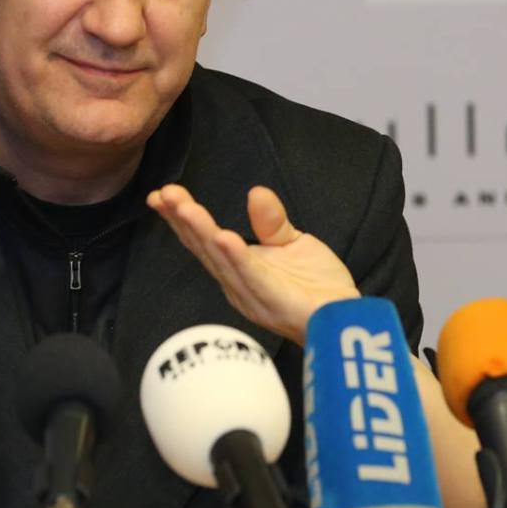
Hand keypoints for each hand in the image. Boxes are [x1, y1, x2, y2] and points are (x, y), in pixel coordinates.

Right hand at [148, 184, 358, 344]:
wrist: (344, 316)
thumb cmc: (315, 285)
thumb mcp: (291, 243)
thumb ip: (270, 221)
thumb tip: (255, 191)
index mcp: (237, 269)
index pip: (203, 240)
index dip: (181, 218)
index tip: (162, 194)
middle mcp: (237, 284)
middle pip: (204, 249)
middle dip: (182, 221)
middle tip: (162, 195)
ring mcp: (253, 296)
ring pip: (222, 261)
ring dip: (202, 233)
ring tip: (185, 208)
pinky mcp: (274, 302)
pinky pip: (252, 278)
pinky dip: (237, 258)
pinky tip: (223, 238)